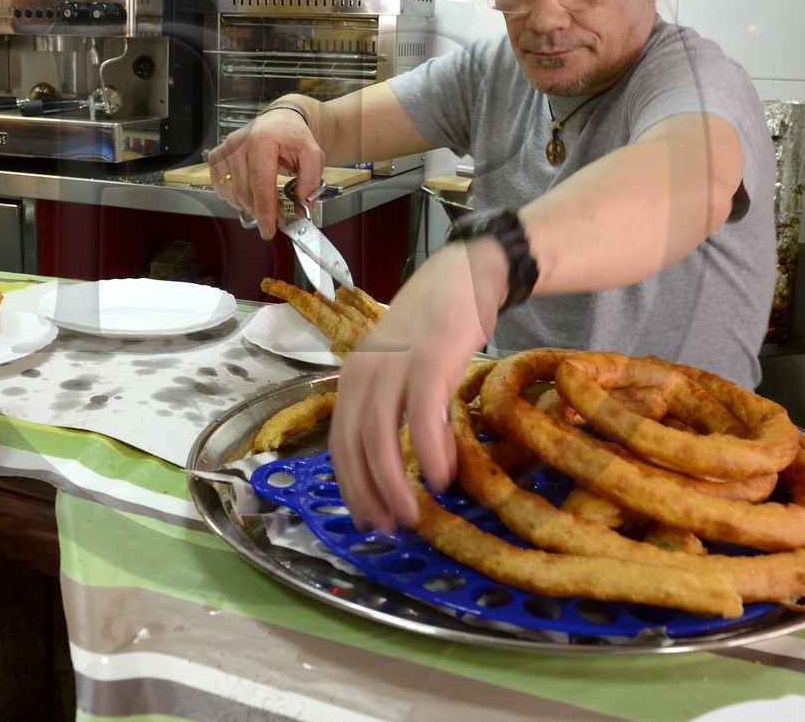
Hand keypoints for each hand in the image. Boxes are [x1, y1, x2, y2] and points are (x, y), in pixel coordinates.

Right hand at [206, 107, 323, 237]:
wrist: (278, 121)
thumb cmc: (292, 136)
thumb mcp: (312, 155)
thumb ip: (310, 183)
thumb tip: (302, 210)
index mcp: (262, 141)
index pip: (260, 184)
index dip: (264, 211)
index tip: (269, 230)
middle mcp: (238, 144)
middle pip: (244, 192)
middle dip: (260, 212)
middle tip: (276, 217)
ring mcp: (225, 150)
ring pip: (232, 193)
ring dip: (249, 206)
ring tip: (266, 201)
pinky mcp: (217, 156)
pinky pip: (222, 188)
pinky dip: (236, 197)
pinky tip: (250, 192)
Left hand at [329, 240, 504, 531]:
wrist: (465, 276)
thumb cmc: (432, 326)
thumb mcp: (395, 364)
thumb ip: (387, 403)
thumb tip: (389, 458)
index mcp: (353, 377)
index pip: (339, 441)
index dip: (350, 485)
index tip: (366, 518)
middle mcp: (365, 372)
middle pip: (354, 445)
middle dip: (367, 493)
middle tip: (387, 527)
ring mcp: (395, 366)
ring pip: (381, 436)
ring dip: (394, 483)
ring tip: (412, 515)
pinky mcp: (430, 360)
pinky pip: (423, 415)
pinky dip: (430, 452)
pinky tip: (442, 478)